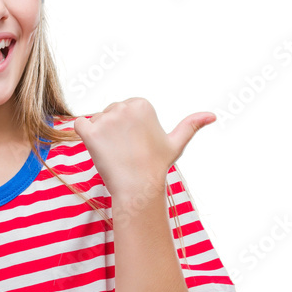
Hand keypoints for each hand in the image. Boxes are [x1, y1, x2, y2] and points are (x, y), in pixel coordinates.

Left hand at [74, 97, 215, 196]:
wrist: (139, 188)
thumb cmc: (157, 166)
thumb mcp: (176, 143)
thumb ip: (191, 125)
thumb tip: (213, 115)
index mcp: (141, 103)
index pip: (124, 109)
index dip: (127, 128)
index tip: (135, 143)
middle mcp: (124, 106)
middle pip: (108, 113)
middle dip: (113, 131)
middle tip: (125, 151)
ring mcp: (106, 119)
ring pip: (95, 121)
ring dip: (100, 136)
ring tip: (115, 153)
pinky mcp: (90, 133)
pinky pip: (78, 125)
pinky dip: (83, 135)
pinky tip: (96, 147)